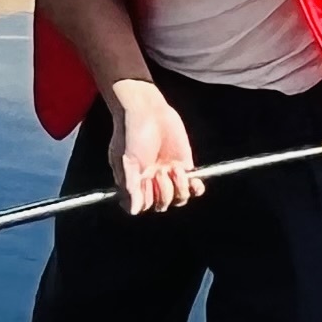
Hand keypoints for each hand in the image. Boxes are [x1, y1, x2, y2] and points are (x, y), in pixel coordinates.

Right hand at [108, 81, 204, 213]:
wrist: (146, 110)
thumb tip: (134, 210)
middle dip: (163, 194)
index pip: (142, 206)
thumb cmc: (130, 133)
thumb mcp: (126, 160)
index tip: (146, 187)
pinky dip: (196, 189)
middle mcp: (152, 181)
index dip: (146, 202)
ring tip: (173, 168)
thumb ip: (130, 185)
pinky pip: (193, 187)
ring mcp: (168, 174)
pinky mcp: (184, 165)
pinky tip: (196, 183)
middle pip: (162, 205)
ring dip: (178, 188)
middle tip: (159, 172)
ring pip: (179, 199)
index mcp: (135, 181)